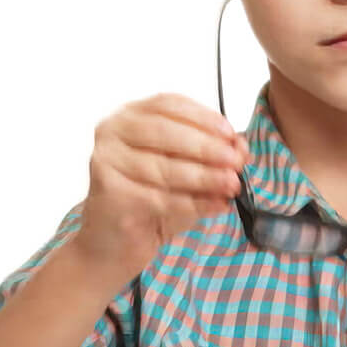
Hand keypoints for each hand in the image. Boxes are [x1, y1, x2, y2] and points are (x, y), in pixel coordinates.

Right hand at [72, 92, 249, 288]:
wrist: (115, 241)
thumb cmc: (151, 196)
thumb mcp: (185, 168)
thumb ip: (211, 153)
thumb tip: (241, 147)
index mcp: (131, 114)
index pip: (169, 104)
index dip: (204, 117)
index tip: (231, 133)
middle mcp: (112, 131)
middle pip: (165, 132)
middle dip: (207, 147)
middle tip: (237, 162)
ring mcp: (106, 161)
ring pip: (163, 167)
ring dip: (205, 177)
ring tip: (231, 185)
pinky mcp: (109, 194)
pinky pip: (158, 197)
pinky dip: (193, 202)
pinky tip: (216, 205)